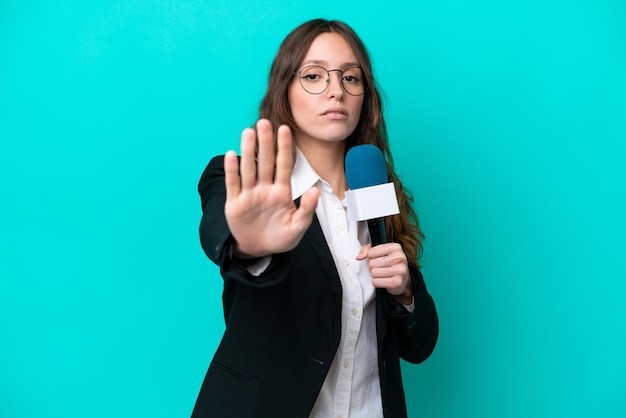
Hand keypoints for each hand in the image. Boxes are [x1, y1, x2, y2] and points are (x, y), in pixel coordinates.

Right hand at [224, 119, 319, 257]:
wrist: (259, 250)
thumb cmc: (281, 237)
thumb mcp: (298, 227)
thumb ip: (306, 209)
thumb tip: (315, 191)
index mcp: (281, 191)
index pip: (284, 165)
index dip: (284, 147)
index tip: (285, 129)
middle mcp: (264, 188)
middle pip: (265, 162)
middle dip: (265, 143)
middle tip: (264, 122)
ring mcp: (249, 194)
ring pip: (248, 169)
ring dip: (248, 151)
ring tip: (248, 132)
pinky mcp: (234, 203)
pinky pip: (233, 184)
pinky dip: (232, 170)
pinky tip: (231, 155)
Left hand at [356, 242, 412, 303]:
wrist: (403, 278)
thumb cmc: (390, 263)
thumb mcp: (380, 251)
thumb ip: (367, 250)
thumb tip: (359, 257)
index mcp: (395, 247)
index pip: (371, 252)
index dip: (371, 257)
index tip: (378, 258)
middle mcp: (399, 258)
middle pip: (372, 263)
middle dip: (373, 267)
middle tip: (381, 267)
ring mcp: (400, 270)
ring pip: (373, 273)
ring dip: (375, 275)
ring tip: (382, 273)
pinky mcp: (397, 282)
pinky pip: (376, 282)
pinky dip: (377, 282)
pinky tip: (383, 280)